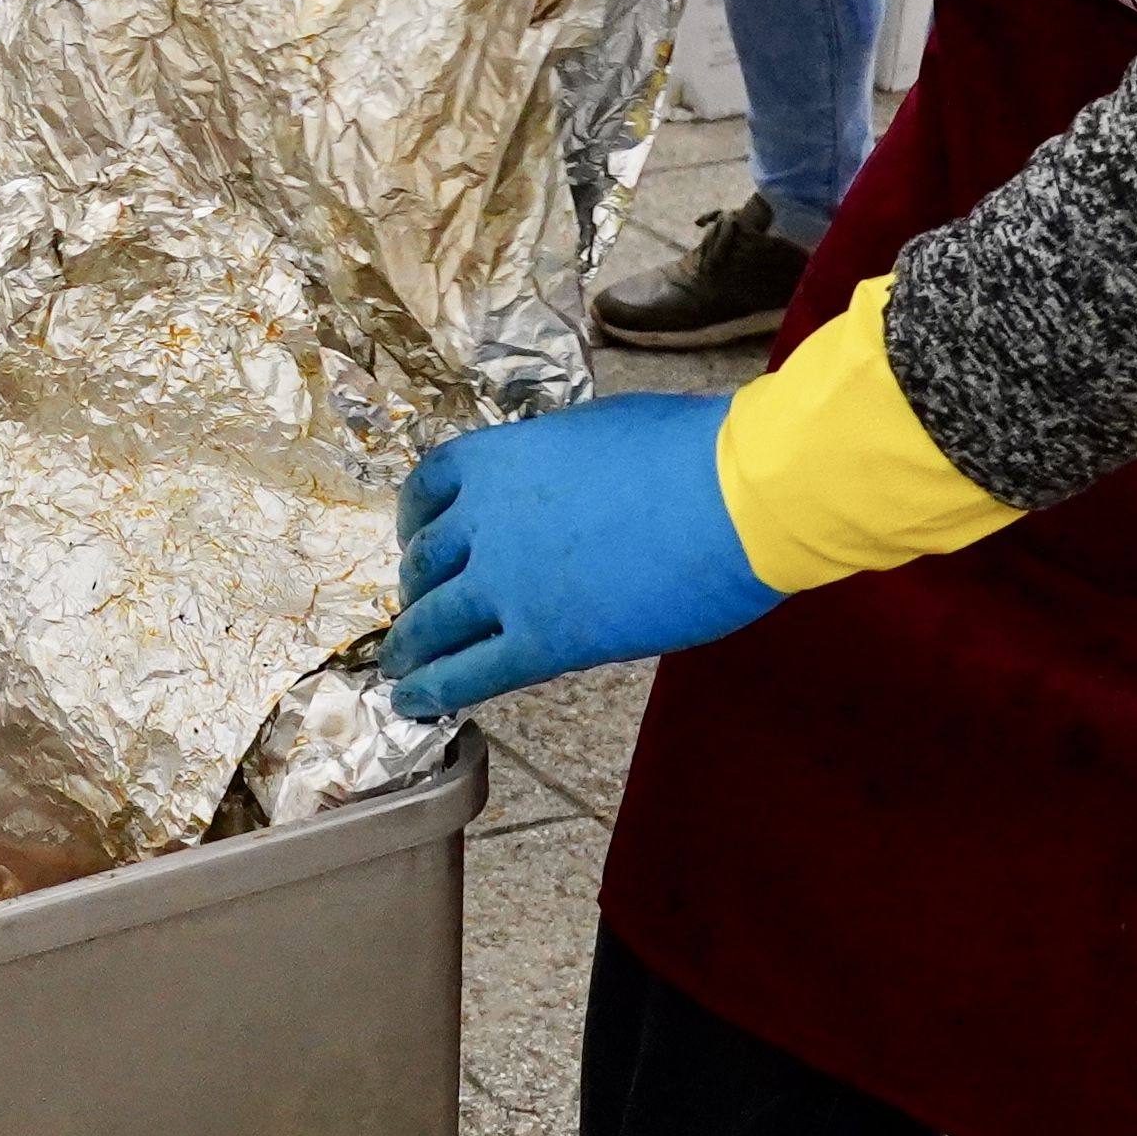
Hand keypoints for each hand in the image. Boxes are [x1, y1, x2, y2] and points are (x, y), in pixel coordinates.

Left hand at [390, 396, 777, 719]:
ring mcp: (506, 584)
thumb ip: (558, 463)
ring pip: (433, 622)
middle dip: (418, 589)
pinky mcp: (542, 641)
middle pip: (426, 561)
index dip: (418, 519)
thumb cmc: (692, 451)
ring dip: (411, 648)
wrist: (736, 497)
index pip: (430, 486)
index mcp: (499, 457)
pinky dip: (436, 691)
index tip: (422, 536)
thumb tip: (563, 485)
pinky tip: (418, 704)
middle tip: (421, 608)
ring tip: (400, 668)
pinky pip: (470, 673)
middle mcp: (484, 519)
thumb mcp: (599, 431)